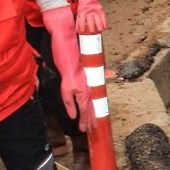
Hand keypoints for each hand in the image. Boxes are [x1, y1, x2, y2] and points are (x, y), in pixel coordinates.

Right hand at [41, 8, 97, 131]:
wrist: (67, 40)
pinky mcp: (72, 80)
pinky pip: (73, 97)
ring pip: (84, 104)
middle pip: (91, 105)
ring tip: (85, 128)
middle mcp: (87, 82)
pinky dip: (73, 107)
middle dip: (91, 118)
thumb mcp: (83, 63)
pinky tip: (74, 117)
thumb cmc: (73, 51)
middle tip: (92, 130)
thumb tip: (103, 76)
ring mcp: (80, 82)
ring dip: (84, 117)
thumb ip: (90, 72)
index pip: (94, 99)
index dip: (94, 111)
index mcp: (89, 79)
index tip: (95, 121)